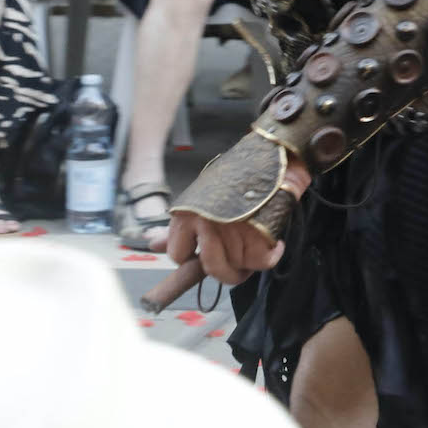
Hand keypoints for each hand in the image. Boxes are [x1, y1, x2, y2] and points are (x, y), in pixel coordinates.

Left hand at [166, 161, 310, 284]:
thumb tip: (152, 245)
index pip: (178, 255)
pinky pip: (262, 262)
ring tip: (259, 242)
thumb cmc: (238, 174)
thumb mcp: (201, 197)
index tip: (209, 254)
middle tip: (239, 268)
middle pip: (212, 268)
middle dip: (228, 272)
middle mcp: (205, 225)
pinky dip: (271, 255)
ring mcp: (231, 231)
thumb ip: (179, 227)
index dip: (194, 258)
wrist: (273, 155)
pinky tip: (275, 244)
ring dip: (251, 259)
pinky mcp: (257, 235)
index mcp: (186, 215)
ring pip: (239, 266)